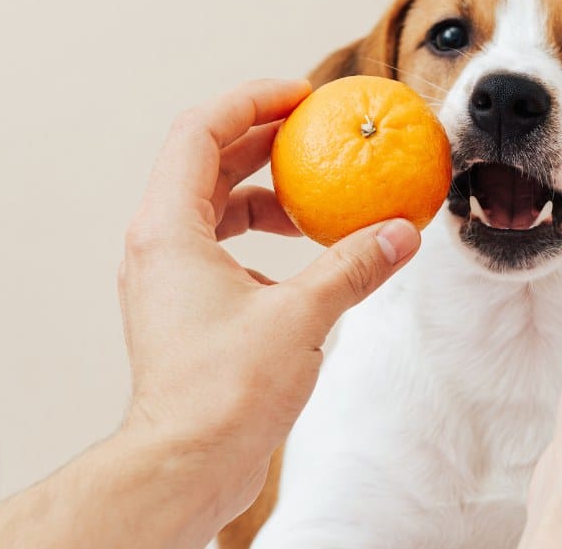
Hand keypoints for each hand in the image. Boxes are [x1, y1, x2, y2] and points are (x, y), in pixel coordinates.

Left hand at [117, 79, 420, 528]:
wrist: (187, 465)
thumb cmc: (223, 393)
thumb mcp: (301, 317)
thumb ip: (354, 266)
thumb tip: (402, 234)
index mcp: (168, 229)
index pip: (199, 130)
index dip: (251, 100)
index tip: (301, 94)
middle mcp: (158, 244)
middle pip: (206, 162)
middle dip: (263, 139)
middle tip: (317, 130)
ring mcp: (168, 277)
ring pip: (214, 205)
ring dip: (265, 190)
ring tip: (316, 196)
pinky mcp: (185, 306)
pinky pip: (220, 245)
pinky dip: (261, 234)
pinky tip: (305, 252)